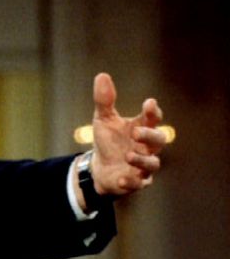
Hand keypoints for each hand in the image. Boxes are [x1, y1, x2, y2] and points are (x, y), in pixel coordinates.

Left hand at [89, 72, 165, 197]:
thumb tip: (102, 76)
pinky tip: (122, 178)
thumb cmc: (108, 141)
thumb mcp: (103, 120)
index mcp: (141, 128)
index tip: (148, 103)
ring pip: (152, 163)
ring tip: (128, 155)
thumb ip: (105, 100)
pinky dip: (131, 181)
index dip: (153, 112)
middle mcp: (147, 146)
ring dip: (142, 159)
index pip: (153, 118)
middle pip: (159, 140)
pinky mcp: (136, 182)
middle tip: (136, 132)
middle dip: (150, 135)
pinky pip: (139, 183)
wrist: (100, 168)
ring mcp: (143, 165)